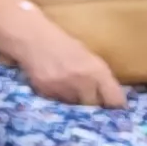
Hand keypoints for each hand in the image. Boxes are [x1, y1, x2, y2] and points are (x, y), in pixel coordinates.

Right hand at [11, 21, 127, 107]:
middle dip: (93, 104)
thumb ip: (99, 76)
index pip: (115, 100)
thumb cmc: (63, 44)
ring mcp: (63, 89)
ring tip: (70, 91)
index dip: (115, 105)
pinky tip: (55, 86)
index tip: (112, 106)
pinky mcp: (46, 93)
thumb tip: (109, 96)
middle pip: (94, 107)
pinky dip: (59, 98)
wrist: (31, 38)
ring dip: (75, 102)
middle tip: (90, 99)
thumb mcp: (88, 56)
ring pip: (75, 107)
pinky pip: (58, 102)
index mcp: (97, 71)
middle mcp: (82, 82)